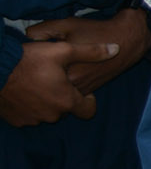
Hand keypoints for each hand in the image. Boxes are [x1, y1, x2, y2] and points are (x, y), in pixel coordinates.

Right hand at [0, 40, 118, 125]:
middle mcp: (51, 115)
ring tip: (39, 82)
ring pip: (47, 112)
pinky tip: (26, 90)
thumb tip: (117, 49)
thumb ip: (92, 52)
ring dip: (47, 101)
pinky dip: (30, 105)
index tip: (80, 88)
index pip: (88, 111)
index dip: (87, 100)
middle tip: (55, 79)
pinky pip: (30, 115)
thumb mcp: (63, 50)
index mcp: (66, 101)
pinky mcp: (16, 120)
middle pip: (66, 110)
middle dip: (64, 97)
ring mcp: (32, 120)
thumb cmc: (29, 60)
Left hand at [26, 9, 148, 94]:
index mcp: (65, 73)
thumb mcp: (65, 25)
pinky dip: (67, 83)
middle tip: (42, 61)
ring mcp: (84, 90)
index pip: (36, 76)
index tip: (33, 56)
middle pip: (46, 86)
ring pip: (58, 91)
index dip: (33, 64)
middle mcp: (74, 86)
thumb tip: (25, 38)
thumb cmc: (96, 31)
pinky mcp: (91, 90)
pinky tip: (70, 68)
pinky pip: (71, 91)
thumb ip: (40, 31)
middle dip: (42, 75)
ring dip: (54, 82)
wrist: (128, 39)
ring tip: (55, 66)